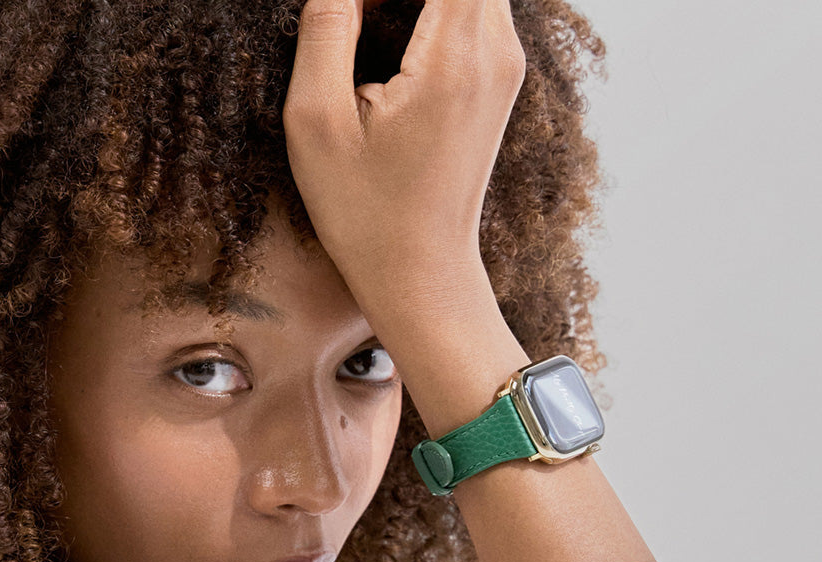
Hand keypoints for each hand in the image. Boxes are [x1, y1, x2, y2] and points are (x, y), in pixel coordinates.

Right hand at [283, 0, 525, 305]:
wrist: (421, 275)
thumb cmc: (364, 213)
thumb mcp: (316, 120)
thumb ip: (327, 25)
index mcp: (456, 54)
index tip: (349, 13)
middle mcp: (497, 49)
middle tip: (352, 21)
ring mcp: (505, 64)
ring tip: (361, 28)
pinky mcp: (499, 79)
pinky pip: (469, 9)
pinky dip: (427, 9)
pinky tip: (386, 46)